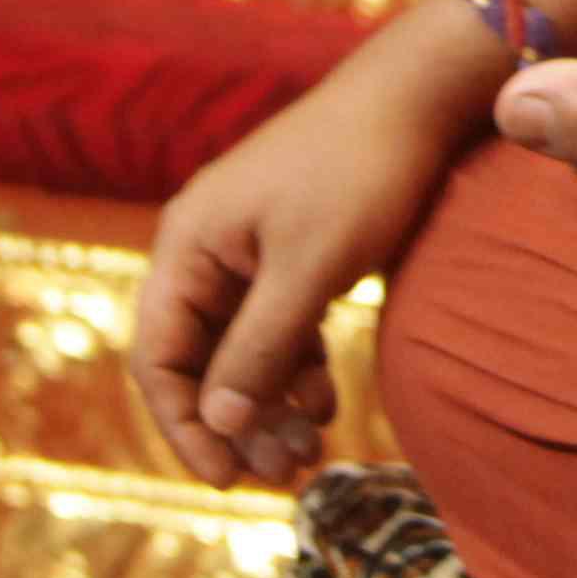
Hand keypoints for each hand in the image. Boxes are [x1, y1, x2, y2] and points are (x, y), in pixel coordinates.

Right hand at [129, 16, 500, 488]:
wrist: (418, 99)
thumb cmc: (357, 172)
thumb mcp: (307, 268)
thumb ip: (259, 347)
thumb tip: (219, 423)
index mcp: (188, 247)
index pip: (158, 358)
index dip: (184, 424)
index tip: (225, 478)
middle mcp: (206, 251)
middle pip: (199, 361)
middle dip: (236, 422)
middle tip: (285, 473)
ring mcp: (248, 252)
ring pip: (242, 351)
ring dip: (269, 405)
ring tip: (310, 451)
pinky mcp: (291, 254)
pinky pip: (278, 329)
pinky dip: (296, 369)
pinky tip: (325, 406)